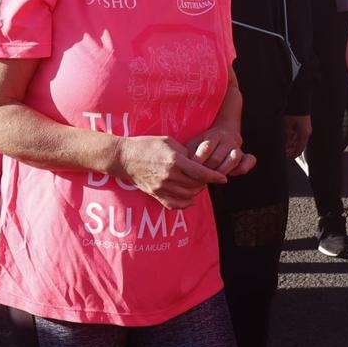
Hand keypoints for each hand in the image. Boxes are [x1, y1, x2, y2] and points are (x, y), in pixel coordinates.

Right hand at [111, 135, 225, 210]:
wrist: (124, 157)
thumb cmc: (147, 145)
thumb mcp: (169, 142)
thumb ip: (185, 153)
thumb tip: (197, 162)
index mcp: (174, 161)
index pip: (200, 172)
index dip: (214, 176)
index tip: (223, 178)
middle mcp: (169, 176)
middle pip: (196, 185)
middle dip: (206, 182)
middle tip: (210, 178)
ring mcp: (162, 187)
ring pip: (188, 195)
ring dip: (197, 192)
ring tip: (199, 185)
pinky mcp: (156, 194)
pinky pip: (174, 204)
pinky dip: (185, 203)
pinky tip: (190, 199)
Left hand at [189, 126, 256, 179]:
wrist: (224, 134)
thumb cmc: (203, 144)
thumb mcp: (194, 144)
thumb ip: (190, 153)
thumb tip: (186, 165)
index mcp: (214, 135)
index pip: (206, 148)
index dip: (198, 160)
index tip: (192, 167)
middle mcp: (227, 139)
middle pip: (217, 158)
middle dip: (207, 169)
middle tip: (201, 174)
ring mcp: (237, 147)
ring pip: (233, 160)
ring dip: (222, 171)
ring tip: (214, 176)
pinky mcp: (245, 156)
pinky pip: (249, 161)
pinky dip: (243, 168)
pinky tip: (233, 173)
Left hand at [283, 114, 311, 158]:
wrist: (299, 100)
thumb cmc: (294, 111)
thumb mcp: (287, 125)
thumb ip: (287, 136)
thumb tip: (285, 145)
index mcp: (304, 134)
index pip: (299, 150)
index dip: (293, 155)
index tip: (287, 157)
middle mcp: (306, 132)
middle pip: (299, 146)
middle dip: (291, 149)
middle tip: (284, 152)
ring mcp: (306, 128)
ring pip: (299, 140)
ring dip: (292, 143)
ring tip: (284, 145)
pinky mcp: (304, 124)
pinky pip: (299, 134)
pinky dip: (293, 137)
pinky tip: (287, 137)